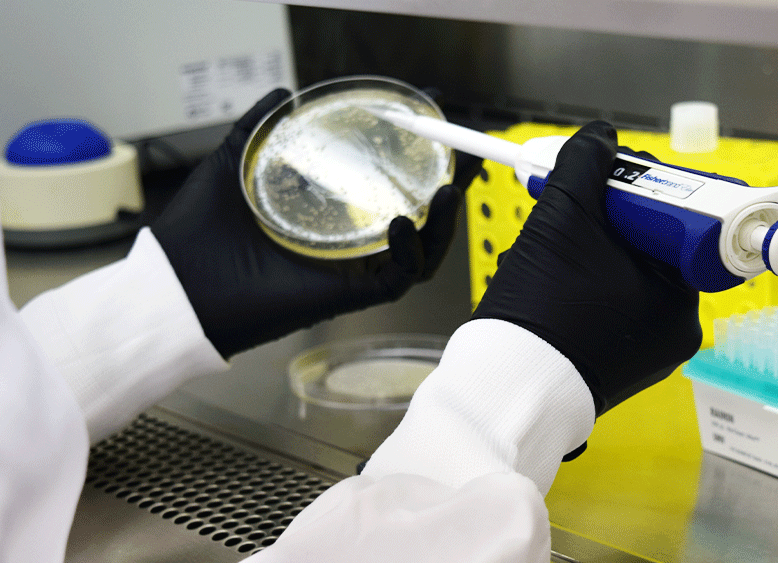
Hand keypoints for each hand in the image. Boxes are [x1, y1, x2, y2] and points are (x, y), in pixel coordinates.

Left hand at [152, 89, 466, 357]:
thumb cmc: (196, 234)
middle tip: (467, 157)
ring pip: (419, 253)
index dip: (415, 159)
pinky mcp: (346, 295)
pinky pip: (397, 278)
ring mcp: (348, 271)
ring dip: (442, 223)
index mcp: (324, 219)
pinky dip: (411, 252)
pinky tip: (405, 222)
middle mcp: (343, 247)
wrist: (173, 285)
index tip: (433, 123)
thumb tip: (285, 94)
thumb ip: (259, 128)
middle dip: (449, 189)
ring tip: (450, 187)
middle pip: (417, 220)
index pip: (385, 188)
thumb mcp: (231, 163)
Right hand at [471, 121, 701, 415]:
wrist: (506, 387)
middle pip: (651, 249)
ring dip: (592, 255)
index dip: (645, 195)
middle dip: (608, 224)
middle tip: (570, 213)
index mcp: (682, 300)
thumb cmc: (542, 309)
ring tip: (549, 254)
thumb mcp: (563, 219)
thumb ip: (585, 165)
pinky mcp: (617, 365)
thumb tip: (602, 135)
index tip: (611, 182)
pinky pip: (611, 309)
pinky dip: (585, 289)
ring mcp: (648, 352)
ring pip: (626, 278)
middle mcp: (676, 330)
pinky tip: (551, 284)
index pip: (683, 225)